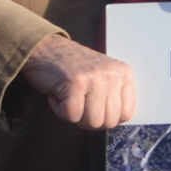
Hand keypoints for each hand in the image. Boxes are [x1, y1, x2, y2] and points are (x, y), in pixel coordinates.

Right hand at [19, 32, 137, 129]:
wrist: (44, 48)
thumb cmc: (72, 67)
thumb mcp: (102, 76)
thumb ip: (113, 96)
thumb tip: (116, 121)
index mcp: (123, 73)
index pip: (126, 114)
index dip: (107, 119)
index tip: (94, 110)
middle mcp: (113, 75)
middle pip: (109, 122)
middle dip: (89, 120)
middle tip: (78, 105)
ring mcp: (95, 78)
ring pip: (92, 122)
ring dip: (75, 116)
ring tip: (68, 98)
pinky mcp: (75, 83)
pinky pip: (72, 115)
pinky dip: (59, 110)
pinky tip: (57, 95)